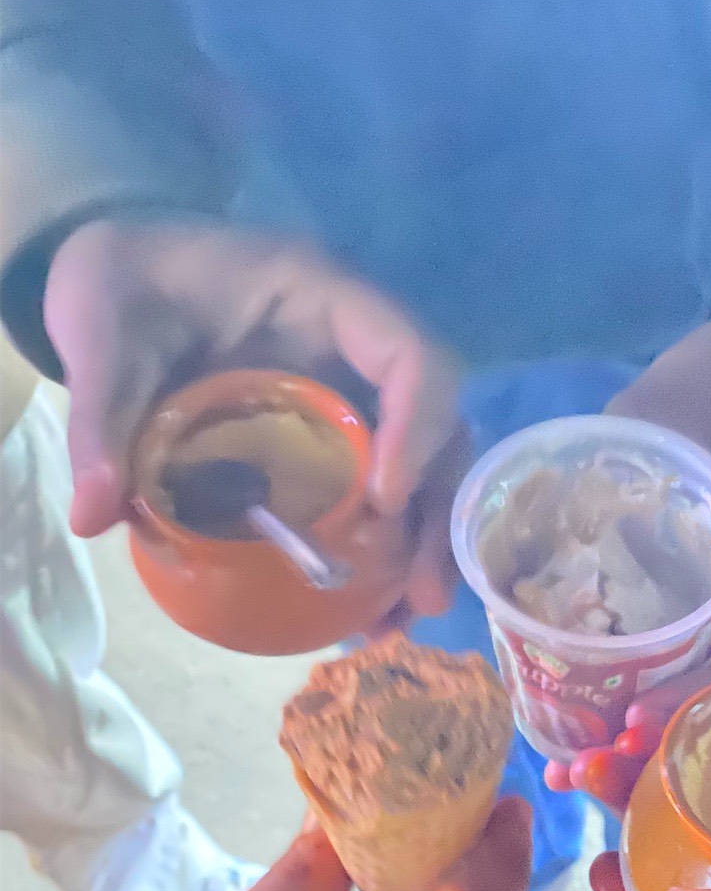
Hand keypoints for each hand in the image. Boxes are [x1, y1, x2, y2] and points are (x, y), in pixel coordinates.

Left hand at [44, 218, 466, 613]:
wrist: (120, 273)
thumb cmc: (120, 282)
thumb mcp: (98, 333)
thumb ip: (101, 417)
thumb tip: (90, 518)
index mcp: (320, 293)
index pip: (408, 353)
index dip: (416, 427)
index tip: (384, 502)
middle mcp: (357, 343)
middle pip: (439, 424)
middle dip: (437, 512)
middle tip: (424, 596)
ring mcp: (355, 389)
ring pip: (426, 462)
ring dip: (424, 542)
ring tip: (404, 617)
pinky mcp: (338, 431)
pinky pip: (384, 484)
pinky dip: (384, 546)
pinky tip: (368, 608)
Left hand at [545, 278, 710, 809]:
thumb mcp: (671, 409)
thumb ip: (609, 465)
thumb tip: (535, 527)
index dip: (697, 701)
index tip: (631, 723)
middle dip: (672, 751)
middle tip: (594, 775)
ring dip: (666, 744)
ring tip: (591, 771)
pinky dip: (670, 714)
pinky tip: (610, 734)